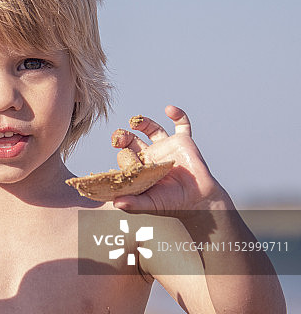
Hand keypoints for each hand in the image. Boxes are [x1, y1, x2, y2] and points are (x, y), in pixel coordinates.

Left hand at [110, 105, 226, 218]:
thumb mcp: (149, 204)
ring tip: (135, 121)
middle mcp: (152, 155)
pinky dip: (178, 114)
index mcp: (140, 167)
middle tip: (118, 137)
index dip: (121, 154)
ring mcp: (167, 147)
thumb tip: (115, 204)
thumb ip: (133, 204)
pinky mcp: (184, 142)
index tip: (118, 153)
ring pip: (152, 129)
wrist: (198, 200)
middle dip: (124, 137)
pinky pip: (182, 124)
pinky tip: (170, 109)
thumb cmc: (172, 203)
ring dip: (142, 122)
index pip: (125, 155)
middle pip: (133, 140)